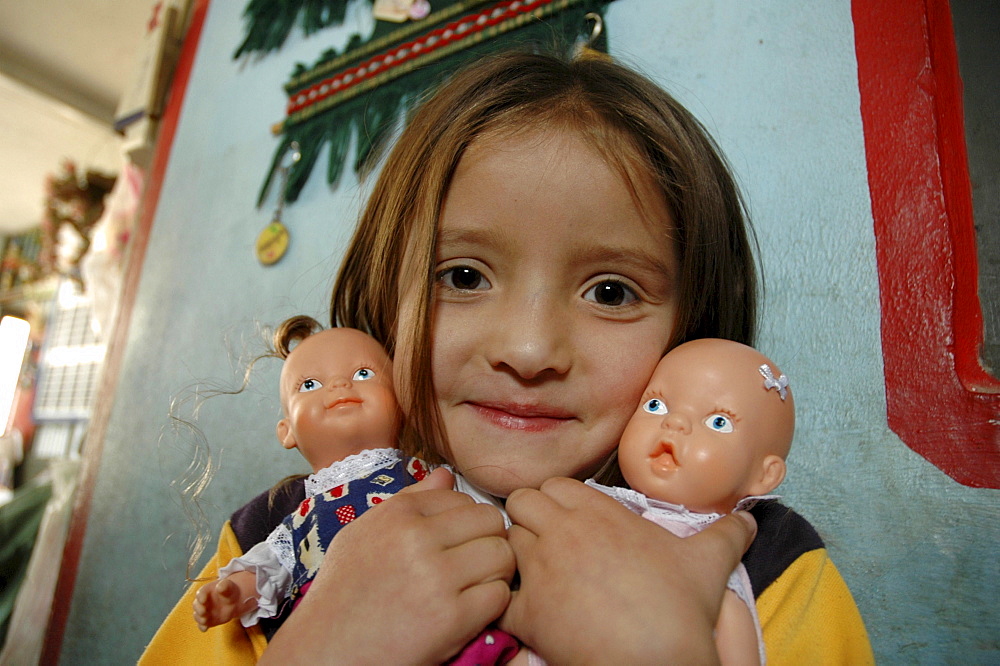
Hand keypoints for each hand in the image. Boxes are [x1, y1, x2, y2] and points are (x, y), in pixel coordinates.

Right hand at [193, 572, 255, 630]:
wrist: (234, 600)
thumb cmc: (229, 590)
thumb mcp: (228, 586)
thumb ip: (224, 586)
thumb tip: (220, 587)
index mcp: (206, 591)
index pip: (200, 593)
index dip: (200, 597)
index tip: (203, 600)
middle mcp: (202, 602)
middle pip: (196, 605)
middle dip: (198, 609)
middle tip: (203, 612)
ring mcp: (204, 612)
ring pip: (198, 616)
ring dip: (200, 619)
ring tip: (204, 620)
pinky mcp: (207, 620)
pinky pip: (202, 625)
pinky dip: (202, 627)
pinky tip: (205, 629)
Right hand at [259, 468, 515, 663]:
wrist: (326, 650)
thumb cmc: (342, 592)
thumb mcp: (362, 534)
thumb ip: (407, 501)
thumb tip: (445, 475)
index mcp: (398, 514)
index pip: (463, 498)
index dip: (466, 523)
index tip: (455, 544)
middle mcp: (418, 538)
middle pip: (491, 521)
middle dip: (489, 541)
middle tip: (475, 565)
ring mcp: (436, 578)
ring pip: (503, 555)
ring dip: (496, 573)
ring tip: (474, 587)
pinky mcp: (451, 618)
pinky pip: (499, 596)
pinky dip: (491, 606)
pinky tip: (470, 612)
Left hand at [500, 477, 756, 664]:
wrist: (661, 660)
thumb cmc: (681, 608)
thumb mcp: (708, 561)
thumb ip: (726, 533)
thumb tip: (749, 518)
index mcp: (598, 512)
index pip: (555, 485)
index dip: (558, 502)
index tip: (569, 524)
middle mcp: (563, 531)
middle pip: (521, 502)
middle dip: (529, 519)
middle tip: (547, 545)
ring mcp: (541, 569)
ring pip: (507, 542)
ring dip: (518, 556)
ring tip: (538, 578)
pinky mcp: (528, 611)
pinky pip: (499, 595)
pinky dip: (507, 604)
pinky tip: (529, 615)